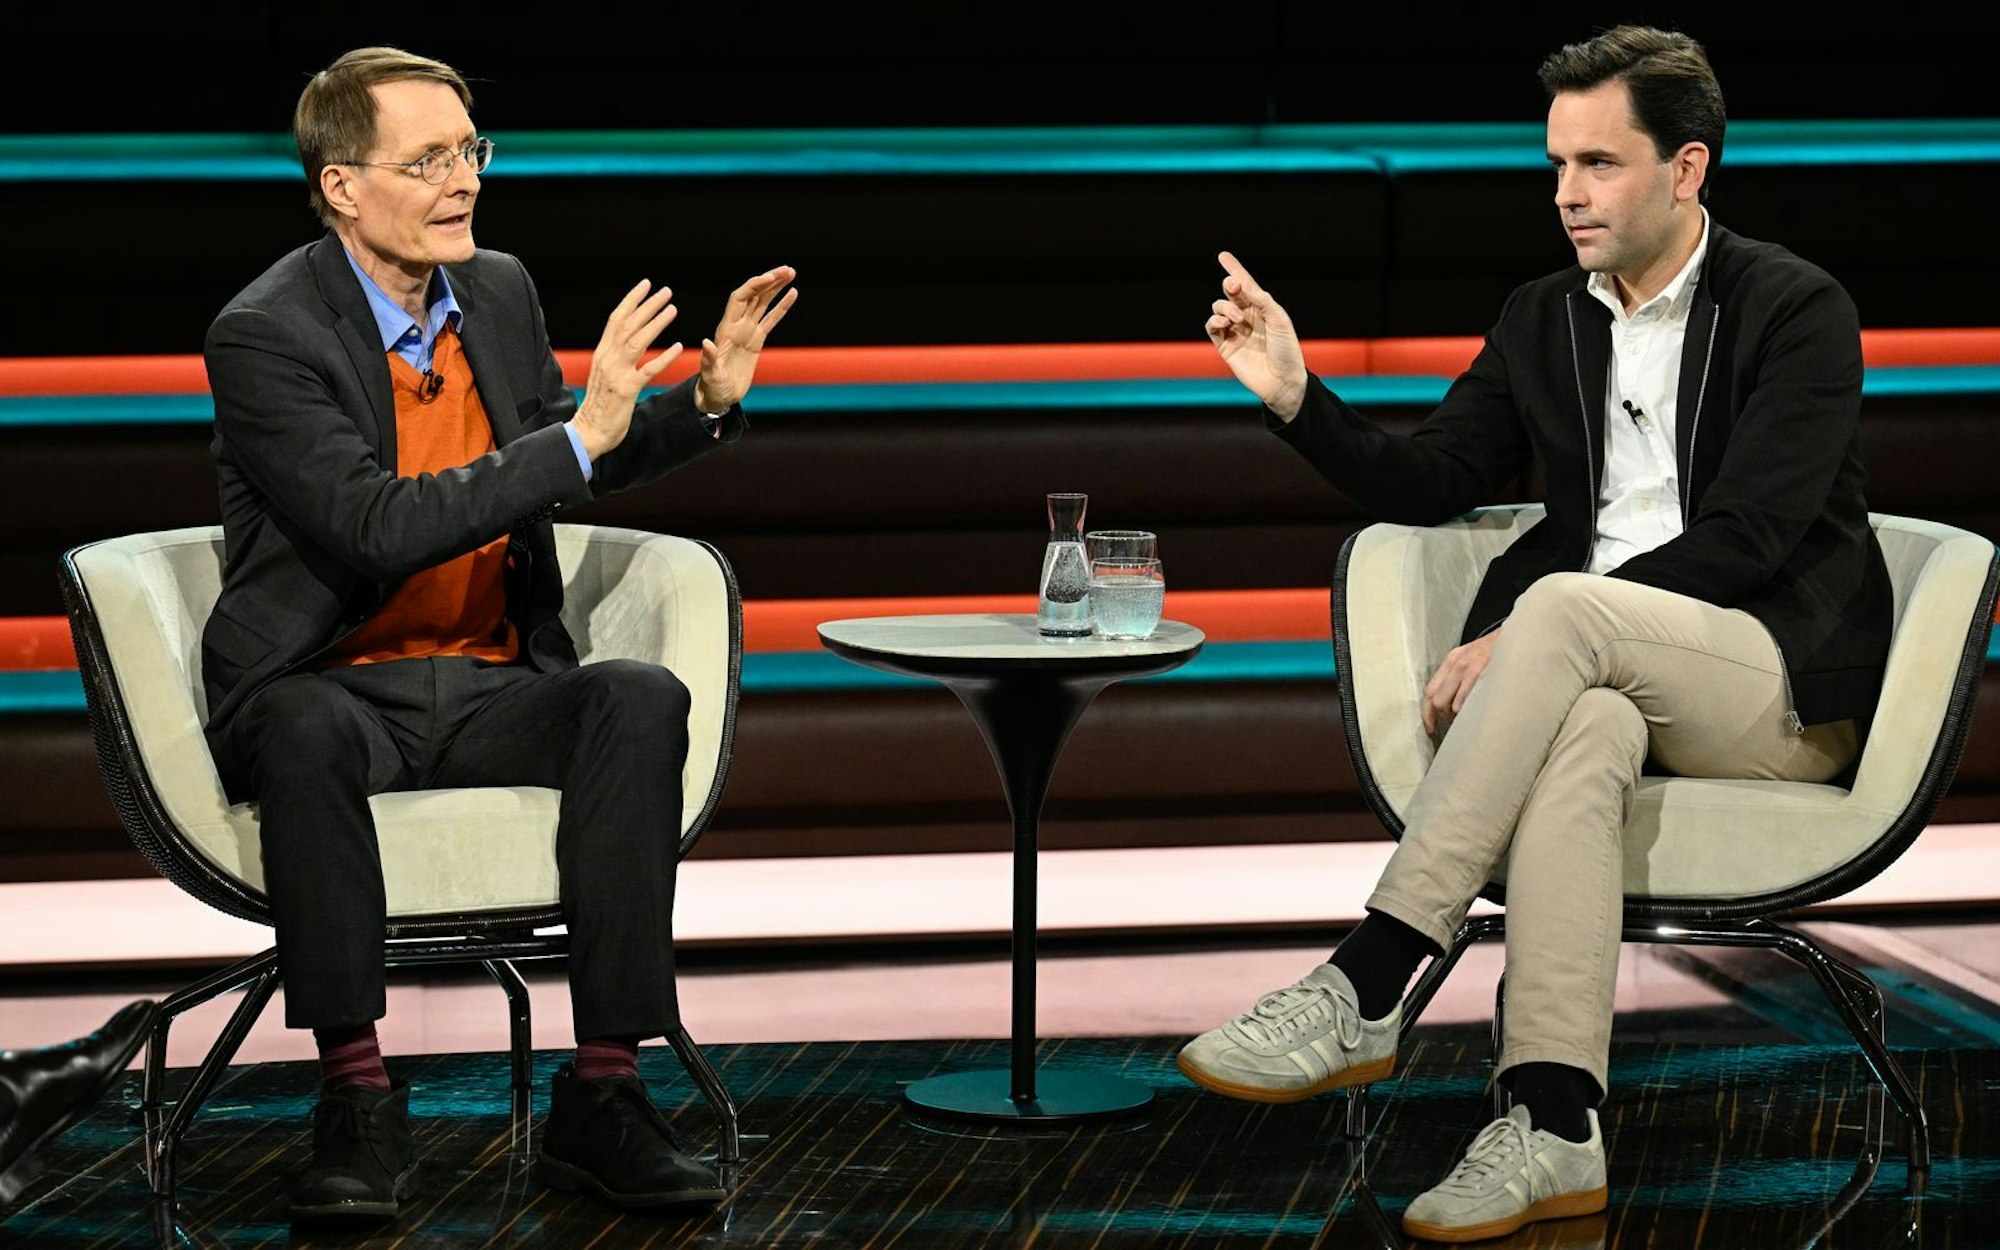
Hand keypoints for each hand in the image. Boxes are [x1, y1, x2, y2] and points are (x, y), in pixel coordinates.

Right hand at [571, 279, 681, 460]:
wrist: (588, 431)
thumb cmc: (599, 405)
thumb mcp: (604, 374)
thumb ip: (614, 357)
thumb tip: (625, 340)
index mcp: (602, 353)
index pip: (617, 319)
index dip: (632, 300)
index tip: (646, 284)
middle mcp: (608, 358)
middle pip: (629, 324)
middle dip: (648, 305)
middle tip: (666, 291)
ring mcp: (617, 373)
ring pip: (638, 341)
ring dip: (656, 323)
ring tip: (673, 309)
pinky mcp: (627, 390)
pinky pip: (649, 370)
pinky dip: (664, 357)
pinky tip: (678, 346)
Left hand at [693, 265, 798, 412]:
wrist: (718, 397)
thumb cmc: (712, 387)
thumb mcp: (710, 375)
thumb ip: (708, 360)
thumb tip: (706, 342)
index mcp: (726, 329)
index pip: (740, 299)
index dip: (754, 286)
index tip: (770, 277)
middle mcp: (737, 325)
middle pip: (754, 295)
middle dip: (769, 280)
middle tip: (787, 269)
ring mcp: (747, 331)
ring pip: (763, 302)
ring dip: (776, 287)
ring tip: (791, 273)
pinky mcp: (756, 340)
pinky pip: (771, 319)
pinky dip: (782, 306)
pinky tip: (793, 294)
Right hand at [1206, 250, 1307, 420]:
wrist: (1281, 381)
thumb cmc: (1286, 350)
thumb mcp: (1280, 321)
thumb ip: (1262, 301)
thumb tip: (1243, 286)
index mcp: (1263, 308)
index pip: (1246, 285)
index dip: (1235, 269)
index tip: (1223, 256)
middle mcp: (1248, 317)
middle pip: (1231, 293)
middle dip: (1230, 285)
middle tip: (1233, 286)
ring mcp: (1235, 331)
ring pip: (1219, 307)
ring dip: (1225, 308)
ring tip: (1238, 319)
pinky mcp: (1225, 346)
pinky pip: (1212, 326)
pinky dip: (1215, 320)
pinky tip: (1224, 323)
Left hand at [1422, 630, 1499, 734]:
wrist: (1517, 635)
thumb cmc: (1499, 650)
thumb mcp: (1472, 658)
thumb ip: (1459, 677)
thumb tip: (1451, 701)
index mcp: (1451, 660)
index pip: (1429, 691)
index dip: (1427, 713)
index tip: (1431, 727)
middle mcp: (1456, 664)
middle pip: (1437, 701)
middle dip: (1446, 716)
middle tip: (1458, 720)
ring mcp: (1467, 668)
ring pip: (1452, 705)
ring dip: (1461, 716)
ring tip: (1475, 713)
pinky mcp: (1480, 672)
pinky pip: (1467, 701)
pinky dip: (1471, 711)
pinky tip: (1481, 709)